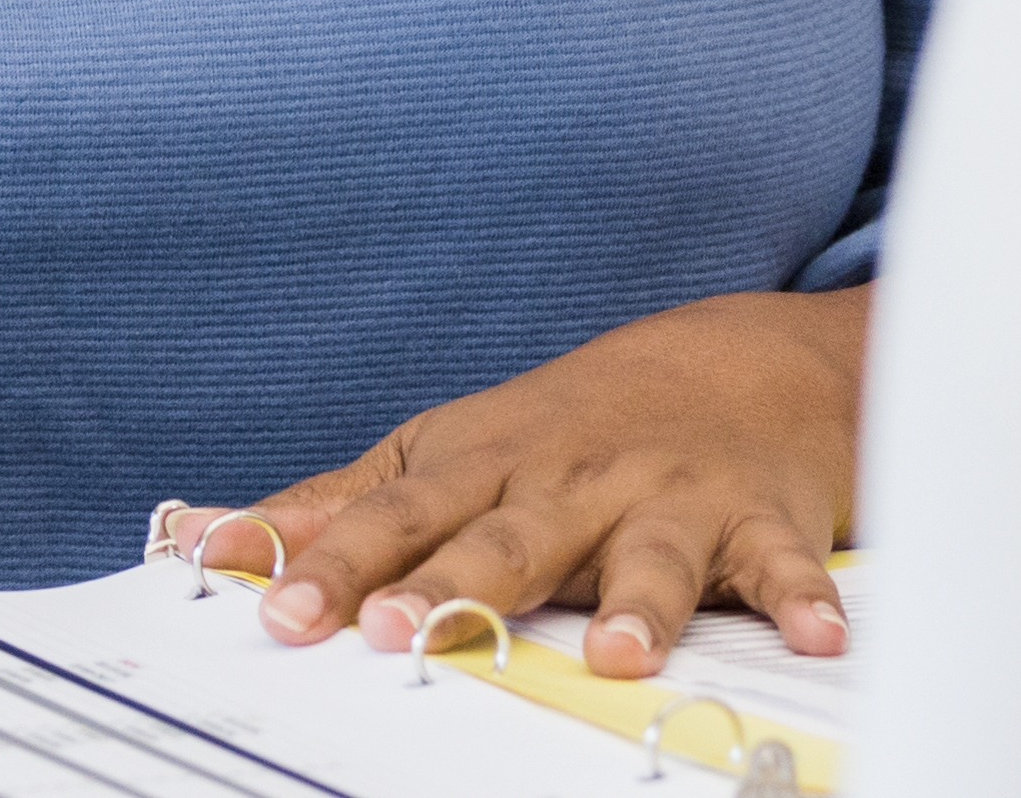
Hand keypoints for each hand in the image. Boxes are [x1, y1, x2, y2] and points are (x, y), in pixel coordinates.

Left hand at [231, 287, 865, 679]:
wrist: (729, 366)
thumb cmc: (561, 430)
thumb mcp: (442, 452)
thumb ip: (333, 504)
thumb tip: (201, 532)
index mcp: (483, 463)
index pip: (394, 513)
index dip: (333, 560)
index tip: (276, 607)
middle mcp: (568, 478)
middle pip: (505, 536)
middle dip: (453, 583)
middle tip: (400, 632)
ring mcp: (665, 496)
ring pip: (646, 552)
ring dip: (636, 600)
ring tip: (618, 654)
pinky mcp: (757, 519)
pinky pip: (784, 564)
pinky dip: (804, 597)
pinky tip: (819, 639)